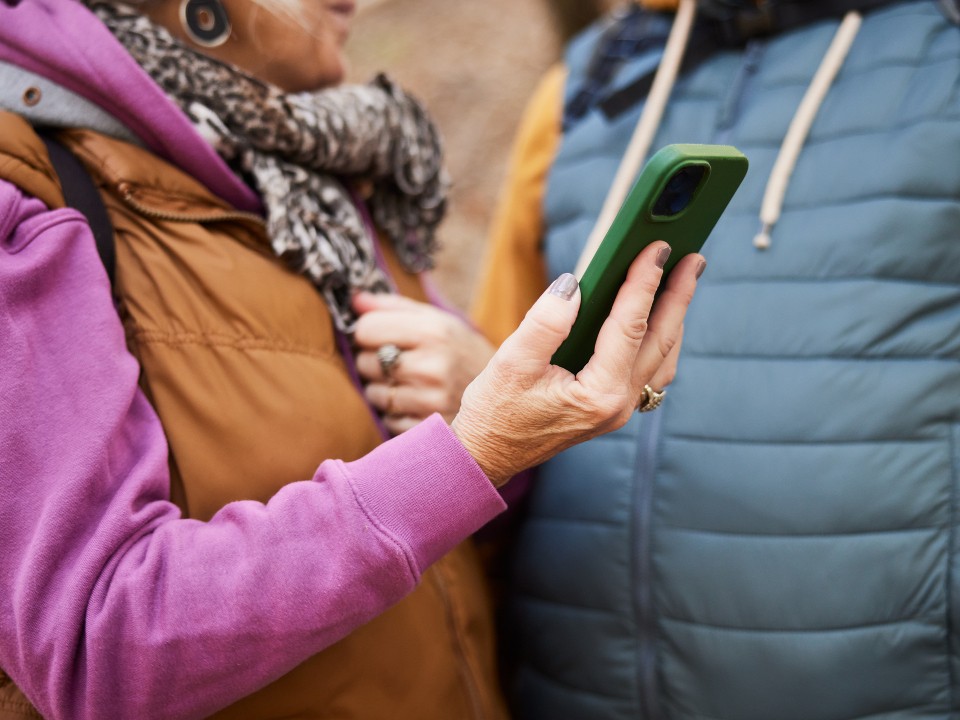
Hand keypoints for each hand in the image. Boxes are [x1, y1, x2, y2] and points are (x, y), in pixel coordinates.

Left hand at [353, 293, 495, 434]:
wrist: (503, 394)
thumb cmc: (460, 351)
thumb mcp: (436, 320)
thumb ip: (393, 307)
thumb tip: (353, 299)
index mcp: (433, 332)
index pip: (365, 329)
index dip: (368, 332)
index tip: (381, 336)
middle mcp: (431, 366)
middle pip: (366, 363)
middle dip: (375, 362)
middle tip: (400, 363)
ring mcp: (431, 401)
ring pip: (374, 394)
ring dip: (384, 390)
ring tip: (410, 384)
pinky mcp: (430, 429)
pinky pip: (388, 420)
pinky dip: (397, 414)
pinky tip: (418, 405)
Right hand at [452, 242, 701, 486]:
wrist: (488, 455)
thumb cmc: (495, 412)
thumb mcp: (512, 362)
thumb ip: (546, 322)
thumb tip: (575, 285)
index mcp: (599, 394)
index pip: (630, 327)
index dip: (644, 283)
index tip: (656, 248)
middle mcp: (618, 405)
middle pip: (660, 341)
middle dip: (678, 295)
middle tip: (693, 256)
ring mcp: (618, 410)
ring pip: (662, 358)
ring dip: (675, 318)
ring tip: (683, 281)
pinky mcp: (611, 409)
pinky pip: (650, 372)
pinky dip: (661, 341)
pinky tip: (659, 321)